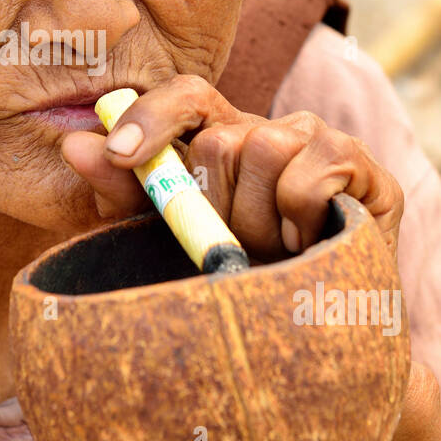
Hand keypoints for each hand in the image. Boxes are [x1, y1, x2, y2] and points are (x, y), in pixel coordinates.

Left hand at [60, 74, 403, 262]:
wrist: (315, 344)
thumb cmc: (232, 286)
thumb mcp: (165, 242)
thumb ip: (122, 193)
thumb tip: (75, 143)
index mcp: (221, 139)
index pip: (186, 96)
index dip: (151, 116)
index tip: (118, 155)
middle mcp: (269, 130)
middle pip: (218, 136)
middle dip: (212, 205)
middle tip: (228, 248)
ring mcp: (320, 142)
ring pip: (263, 146)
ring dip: (256, 217)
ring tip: (271, 253)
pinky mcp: (365, 169)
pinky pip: (309, 174)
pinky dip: (298, 216)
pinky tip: (308, 246)